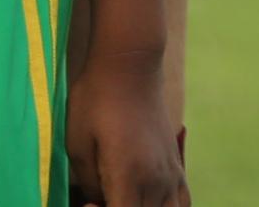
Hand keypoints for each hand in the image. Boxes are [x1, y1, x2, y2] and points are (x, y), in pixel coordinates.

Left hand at [66, 45, 187, 206]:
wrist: (130, 65)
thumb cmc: (95, 102)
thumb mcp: (77, 147)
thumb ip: (88, 184)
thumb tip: (95, 203)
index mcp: (130, 176)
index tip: (87, 203)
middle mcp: (157, 179)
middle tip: (96, 198)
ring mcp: (171, 172)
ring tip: (121, 198)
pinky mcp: (176, 164)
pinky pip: (181, 202)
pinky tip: (144, 201)